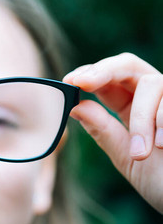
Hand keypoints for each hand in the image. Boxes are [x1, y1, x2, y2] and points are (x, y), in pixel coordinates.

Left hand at [63, 53, 162, 212]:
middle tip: (82, 82)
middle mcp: (154, 99)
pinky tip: (162, 145)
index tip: (69, 82)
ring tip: (140, 153)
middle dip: (102, 71)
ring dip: (140, 119)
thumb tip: (75, 106)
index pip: (108, 81)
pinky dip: (162, 121)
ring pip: (150, 83)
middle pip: (128, 65)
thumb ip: (104, 131)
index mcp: (134, 108)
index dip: (88, 75)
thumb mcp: (126, 157)